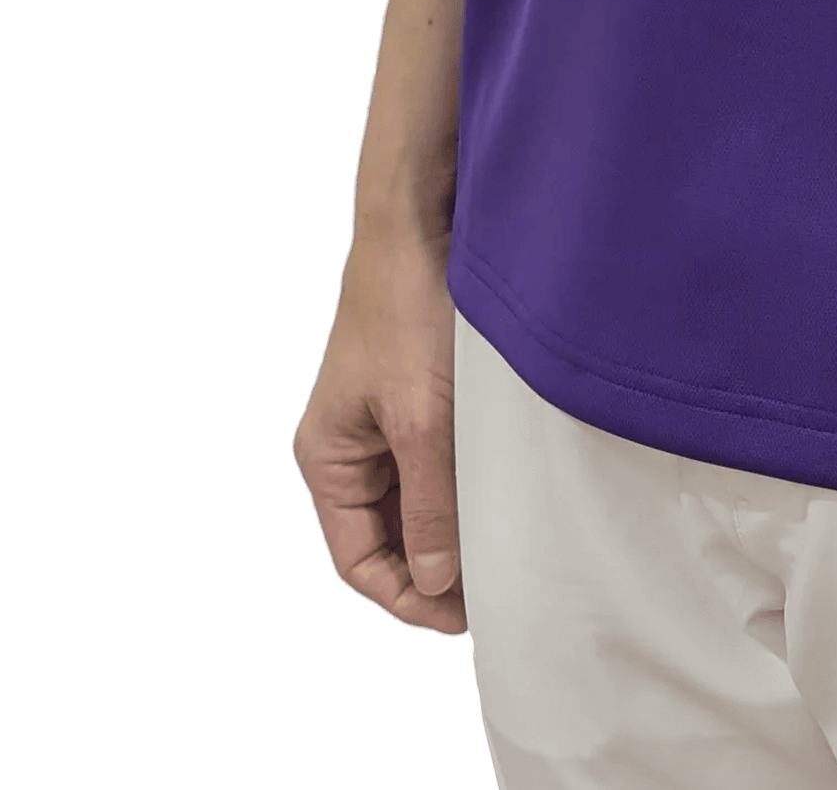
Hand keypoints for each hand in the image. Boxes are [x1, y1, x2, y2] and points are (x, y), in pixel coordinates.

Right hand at [292, 228, 466, 635]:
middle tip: (500, 585)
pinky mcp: (418, 397)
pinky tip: (506, 492)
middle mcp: (350, 448)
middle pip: (390, 537)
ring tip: (509, 545)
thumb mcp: (422, 416)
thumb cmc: (408, 311)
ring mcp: (384, 423)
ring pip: (420, 501)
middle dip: (437, 567)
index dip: (409, 596)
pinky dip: (467, 484)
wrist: (421, 221)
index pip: (361, 561)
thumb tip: (437, 581)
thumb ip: (431, 500)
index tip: (468, 614)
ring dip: (456, 525)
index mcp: (328, 459)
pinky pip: (438, 462)